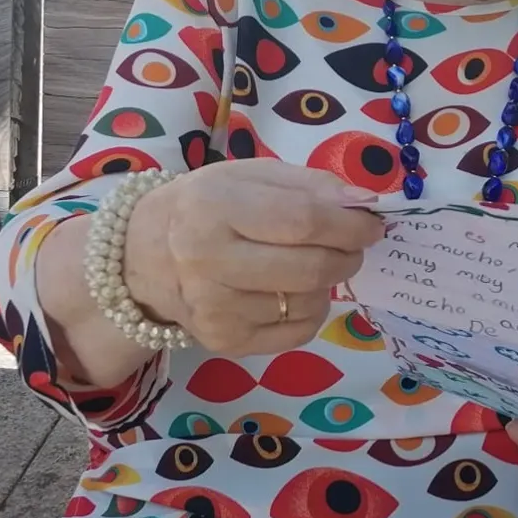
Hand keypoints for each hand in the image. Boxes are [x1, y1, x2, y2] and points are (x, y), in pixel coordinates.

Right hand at [122, 159, 384, 355]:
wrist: (145, 255)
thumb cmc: (209, 205)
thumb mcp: (252, 176)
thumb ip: (311, 185)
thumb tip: (365, 202)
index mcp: (214, 208)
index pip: (304, 221)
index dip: (350, 225)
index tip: (373, 224)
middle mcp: (207, 262)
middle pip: (311, 269)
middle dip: (348, 255)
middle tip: (351, 245)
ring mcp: (214, 309)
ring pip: (309, 302)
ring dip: (326, 282)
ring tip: (305, 263)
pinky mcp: (225, 342)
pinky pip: (298, 331)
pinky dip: (309, 309)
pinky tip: (288, 291)